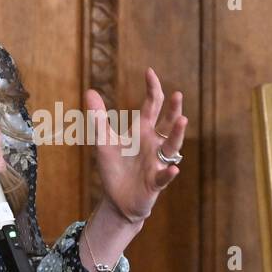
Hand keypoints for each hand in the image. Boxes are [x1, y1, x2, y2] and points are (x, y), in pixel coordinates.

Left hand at [86, 67, 185, 224]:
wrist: (117, 200)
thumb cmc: (114, 168)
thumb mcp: (103, 141)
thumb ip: (98, 118)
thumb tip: (90, 91)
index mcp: (142, 131)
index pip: (152, 106)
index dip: (153, 89)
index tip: (150, 72)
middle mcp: (154, 143)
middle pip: (168, 123)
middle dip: (173, 109)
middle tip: (177, 94)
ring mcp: (157, 162)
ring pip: (171, 147)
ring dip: (177, 134)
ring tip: (182, 120)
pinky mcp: (155, 182)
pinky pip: (164, 176)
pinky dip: (168, 173)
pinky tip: (173, 168)